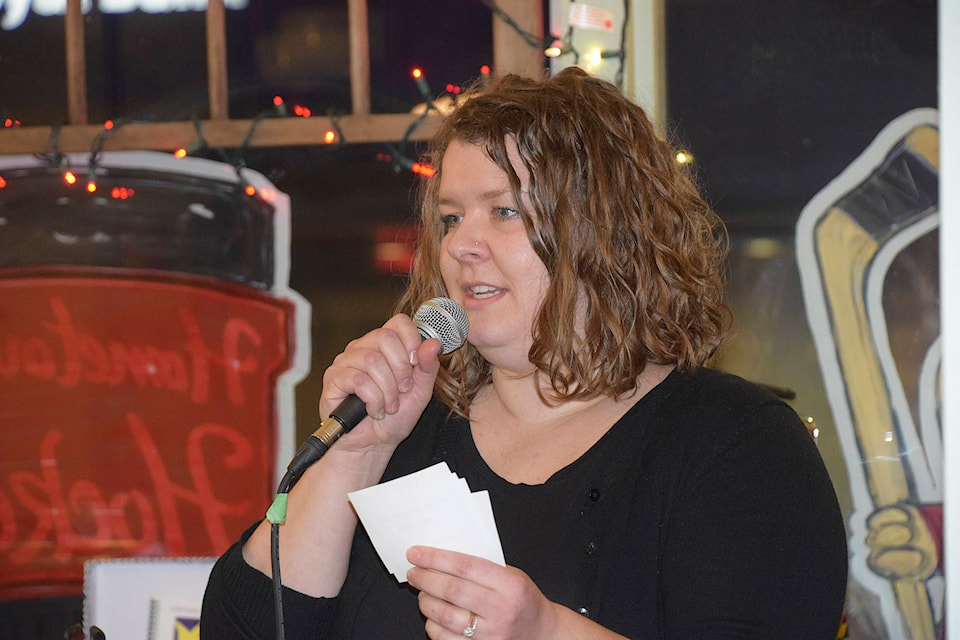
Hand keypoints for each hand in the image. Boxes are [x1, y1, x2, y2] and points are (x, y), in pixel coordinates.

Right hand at [319, 313, 441, 452]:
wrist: (373, 444)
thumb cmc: (394, 418)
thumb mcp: (420, 392)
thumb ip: (428, 367)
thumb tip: (433, 343)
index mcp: (385, 346)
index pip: (398, 322)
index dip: (411, 339)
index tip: (416, 363)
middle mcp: (363, 348)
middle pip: (384, 337)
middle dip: (401, 368)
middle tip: (403, 390)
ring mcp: (346, 361)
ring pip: (372, 360)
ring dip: (387, 390)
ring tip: (389, 406)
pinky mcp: (333, 378)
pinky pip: (357, 380)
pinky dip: (373, 399)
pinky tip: (374, 409)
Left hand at [406, 546, 560, 639]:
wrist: (541, 633)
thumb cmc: (523, 600)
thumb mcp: (512, 575)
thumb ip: (482, 567)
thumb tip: (441, 559)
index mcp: (510, 585)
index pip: (465, 567)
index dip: (436, 558)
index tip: (417, 554)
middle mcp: (501, 610)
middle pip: (452, 591)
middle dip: (426, 578)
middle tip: (413, 572)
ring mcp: (491, 634)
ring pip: (445, 616)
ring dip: (426, 601)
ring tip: (422, 591)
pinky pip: (446, 639)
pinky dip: (432, 625)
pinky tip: (432, 615)